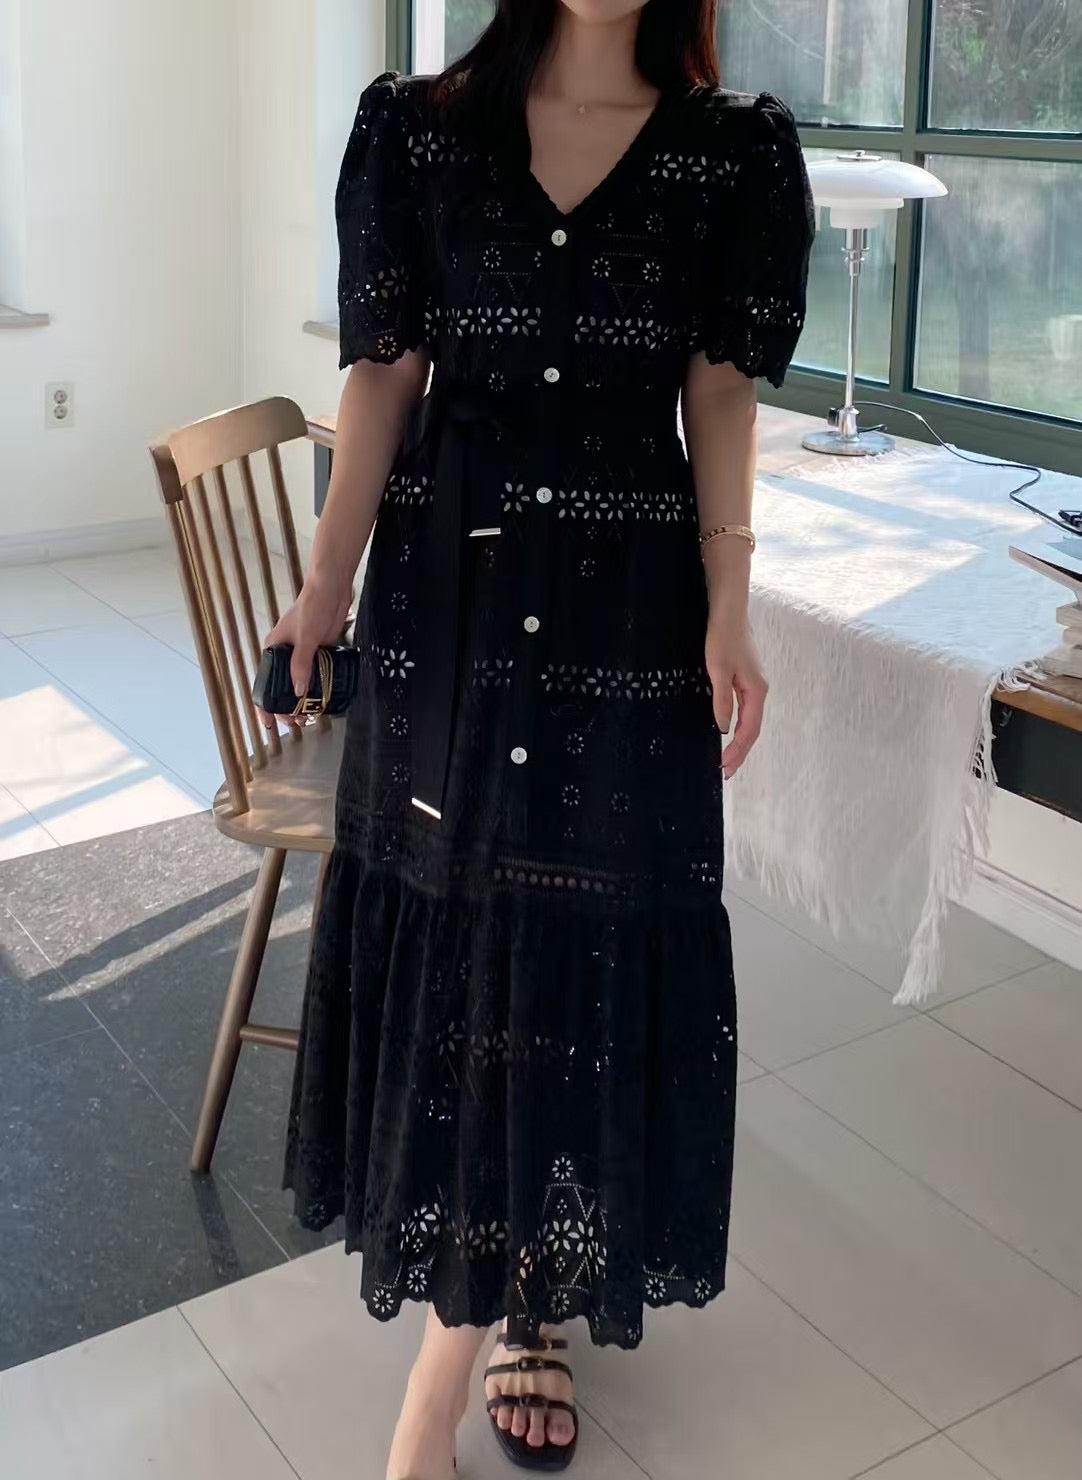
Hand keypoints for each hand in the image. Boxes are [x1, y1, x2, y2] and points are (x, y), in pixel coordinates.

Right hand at [257, 578, 352, 728]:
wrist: (332, 589)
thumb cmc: (312, 608)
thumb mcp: (305, 638)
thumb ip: (301, 665)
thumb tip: (299, 692)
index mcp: (274, 649)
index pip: (264, 682)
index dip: (265, 704)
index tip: (269, 723)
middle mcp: (286, 654)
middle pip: (283, 686)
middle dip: (288, 706)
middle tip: (298, 722)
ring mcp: (303, 654)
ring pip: (301, 683)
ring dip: (305, 700)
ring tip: (311, 716)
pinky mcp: (319, 652)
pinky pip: (317, 675)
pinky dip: (319, 688)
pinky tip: (325, 699)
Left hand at [705, 609, 766, 779]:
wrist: (728, 610)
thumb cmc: (723, 636)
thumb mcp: (717, 670)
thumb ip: (721, 700)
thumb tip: (722, 728)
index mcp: (756, 691)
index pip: (750, 730)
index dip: (738, 751)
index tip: (724, 767)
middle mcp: (758, 690)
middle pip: (752, 729)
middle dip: (740, 752)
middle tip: (725, 771)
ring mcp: (753, 684)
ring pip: (749, 720)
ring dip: (739, 741)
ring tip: (726, 758)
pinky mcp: (745, 678)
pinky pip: (744, 709)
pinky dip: (737, 725)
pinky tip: (726, 731)